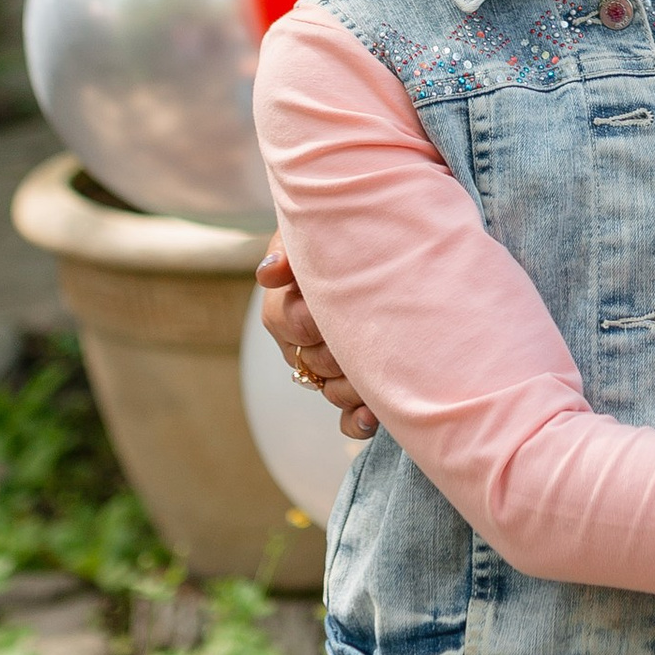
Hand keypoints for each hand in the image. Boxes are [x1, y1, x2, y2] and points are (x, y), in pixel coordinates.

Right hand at [255, 239, 377, 439]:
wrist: (377, 245)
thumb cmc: (340, 235)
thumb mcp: (308, 233)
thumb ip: (289, 250)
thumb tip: (270, 272)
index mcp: (284, 306)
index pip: (291, 323)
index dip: (313, 320)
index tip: (337, 308)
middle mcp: (301, 343)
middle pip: (315, 362)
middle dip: (343, 352)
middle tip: (375, 335)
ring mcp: (325, 369)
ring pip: (332, 391)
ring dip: (356, 386)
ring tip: (385, 369)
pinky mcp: (351, 389)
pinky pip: (347, 417)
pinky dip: (357, 421)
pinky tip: (371, 417)